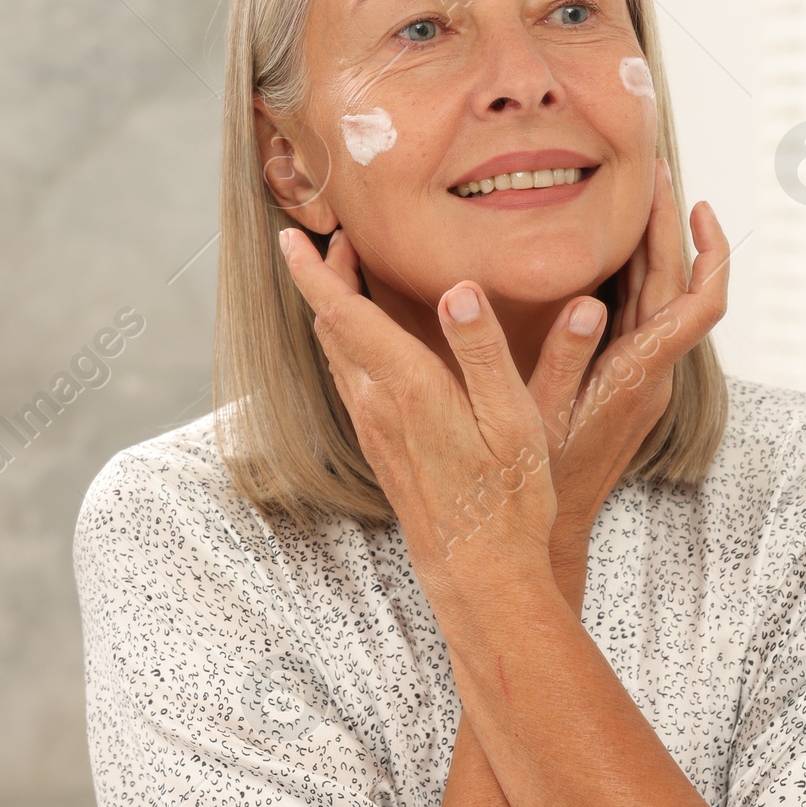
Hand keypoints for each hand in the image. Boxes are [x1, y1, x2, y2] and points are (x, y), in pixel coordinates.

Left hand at [281, 227, 557, 601]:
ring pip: (336, 356)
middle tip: (336, 238)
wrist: (481, 573)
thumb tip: (458, 290)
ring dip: (335, 311)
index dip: (312, 270)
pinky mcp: (381, 449)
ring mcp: (374, 430)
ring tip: (348, 278)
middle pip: (332, 327)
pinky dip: (347, 345)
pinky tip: (370, 344)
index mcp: (408, 387)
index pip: (343, 313)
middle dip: (326, 278)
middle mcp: (378, 406)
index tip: (290, 234)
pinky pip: (350, 381)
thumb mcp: (514, 419)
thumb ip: (484, 351)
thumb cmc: (508, 498)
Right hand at [526, 163, 730, 558]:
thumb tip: (587, 303)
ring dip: (651, 248)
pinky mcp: (626, 385)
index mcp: (640, 374)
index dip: (707, 249)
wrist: (548, 534)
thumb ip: (563, 359)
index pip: (700, 301)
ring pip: (660, 300)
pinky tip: (603, 257)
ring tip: (630, 196)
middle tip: (651, 171)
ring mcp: (643, 380)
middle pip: (680, 286)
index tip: (693, 201)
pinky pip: (641, 318)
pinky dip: (631, 278)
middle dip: (670, 225)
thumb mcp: (537, 417)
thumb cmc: (538, 481)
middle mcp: (652, 374)